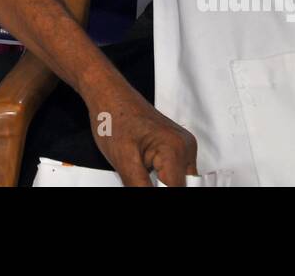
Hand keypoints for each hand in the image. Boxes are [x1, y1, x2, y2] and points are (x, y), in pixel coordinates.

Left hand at [83, 78, 197, 186]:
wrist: (108, 95)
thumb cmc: (113, 117)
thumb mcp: (123, 162)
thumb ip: (140, 189)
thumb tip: (148, 199)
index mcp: (176, 149)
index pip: (177, 190)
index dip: (160, 195)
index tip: (141, 185)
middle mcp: (185, 147)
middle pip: (181, 187)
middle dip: (160, 188)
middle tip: (137, 179)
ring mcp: (183, 146)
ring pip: (180, 182)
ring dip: (162, 185)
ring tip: (138, 172)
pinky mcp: (177, 147)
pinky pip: (176, 173)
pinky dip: (162, 179)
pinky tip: (143, 172)